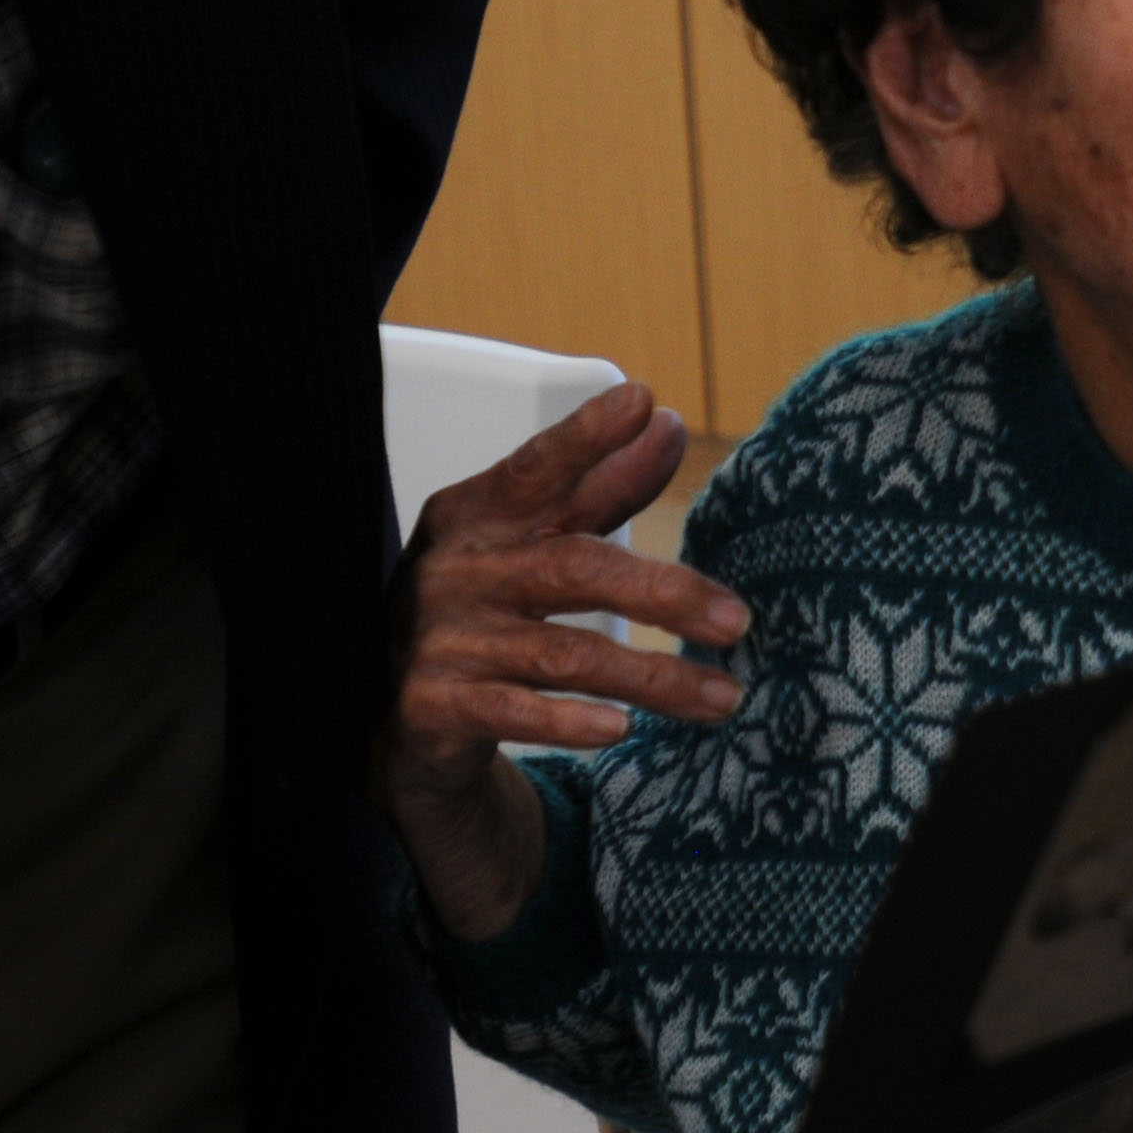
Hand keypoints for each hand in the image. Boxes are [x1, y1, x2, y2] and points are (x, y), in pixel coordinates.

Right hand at [368, 381, 750, 941]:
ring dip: (652, 677)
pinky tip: (622, 728)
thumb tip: (664, 426)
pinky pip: (515, 713)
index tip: (644, 405)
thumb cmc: (479, 605)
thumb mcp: (528, 539)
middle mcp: (456, 570)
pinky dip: (570, 721)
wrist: (395, 709)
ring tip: (723, 695)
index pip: (536, 468)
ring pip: (564, 655)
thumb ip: (597, 488)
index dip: (587, 438)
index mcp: (477, 514)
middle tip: (738, 620)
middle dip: (665, 593)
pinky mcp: (433, 706)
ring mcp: (442, 640)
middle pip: (575, 569)